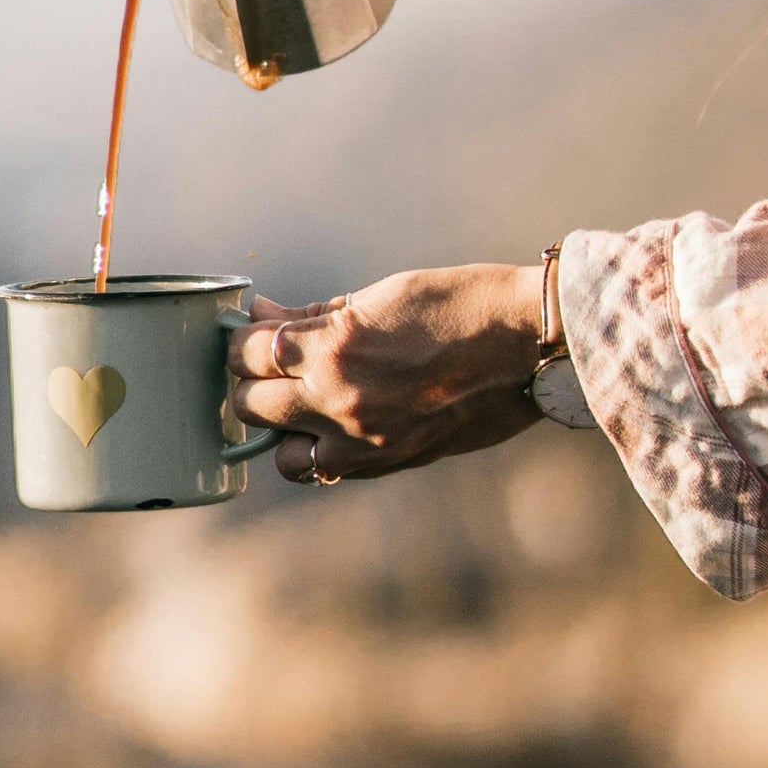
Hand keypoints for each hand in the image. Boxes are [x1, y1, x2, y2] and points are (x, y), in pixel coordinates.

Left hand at [229, 266, 546, 484]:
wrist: (524, 347)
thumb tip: (261, 315)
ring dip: (280, 428)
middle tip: (270, 366)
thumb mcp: (378, 298)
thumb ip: (312, 316)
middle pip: (249, 403)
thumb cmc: (456, 306)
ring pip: (279, 453)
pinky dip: (317, 452)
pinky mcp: (386, 463)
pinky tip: (332, 425)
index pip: (247, 353)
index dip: (242, 341)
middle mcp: (338, 400)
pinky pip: (323, 470)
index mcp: (332, 348)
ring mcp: (361, 441)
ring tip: (300, 402)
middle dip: (251, 381)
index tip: (251, 333)